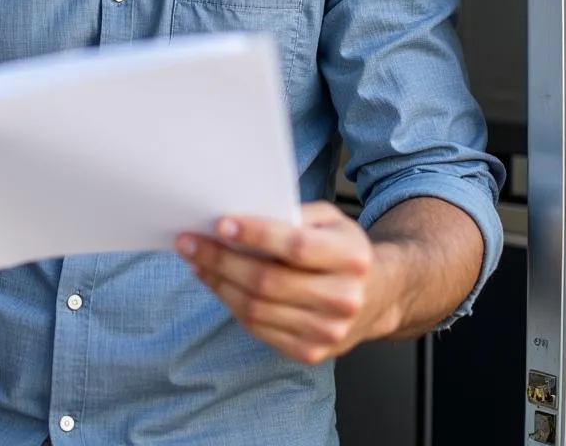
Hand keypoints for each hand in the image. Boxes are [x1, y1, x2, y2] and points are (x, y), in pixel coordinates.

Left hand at [176, 202, 395, 363]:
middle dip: (220, 259)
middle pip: (267, 281)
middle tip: (188, 241)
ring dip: (217, 282)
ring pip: (256, 308)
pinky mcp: (310, 352)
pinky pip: (258, 328)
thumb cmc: (341, 248)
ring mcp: (328, 331)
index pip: (296, 247)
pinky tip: (215, 283)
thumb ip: (292, 213)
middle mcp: (343, 298)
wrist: (377, 295)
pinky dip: (229, 303)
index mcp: (351, 258)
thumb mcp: (329, 219)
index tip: (220, 223)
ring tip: (194, 260)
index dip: (255, 234)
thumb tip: (240, 213)